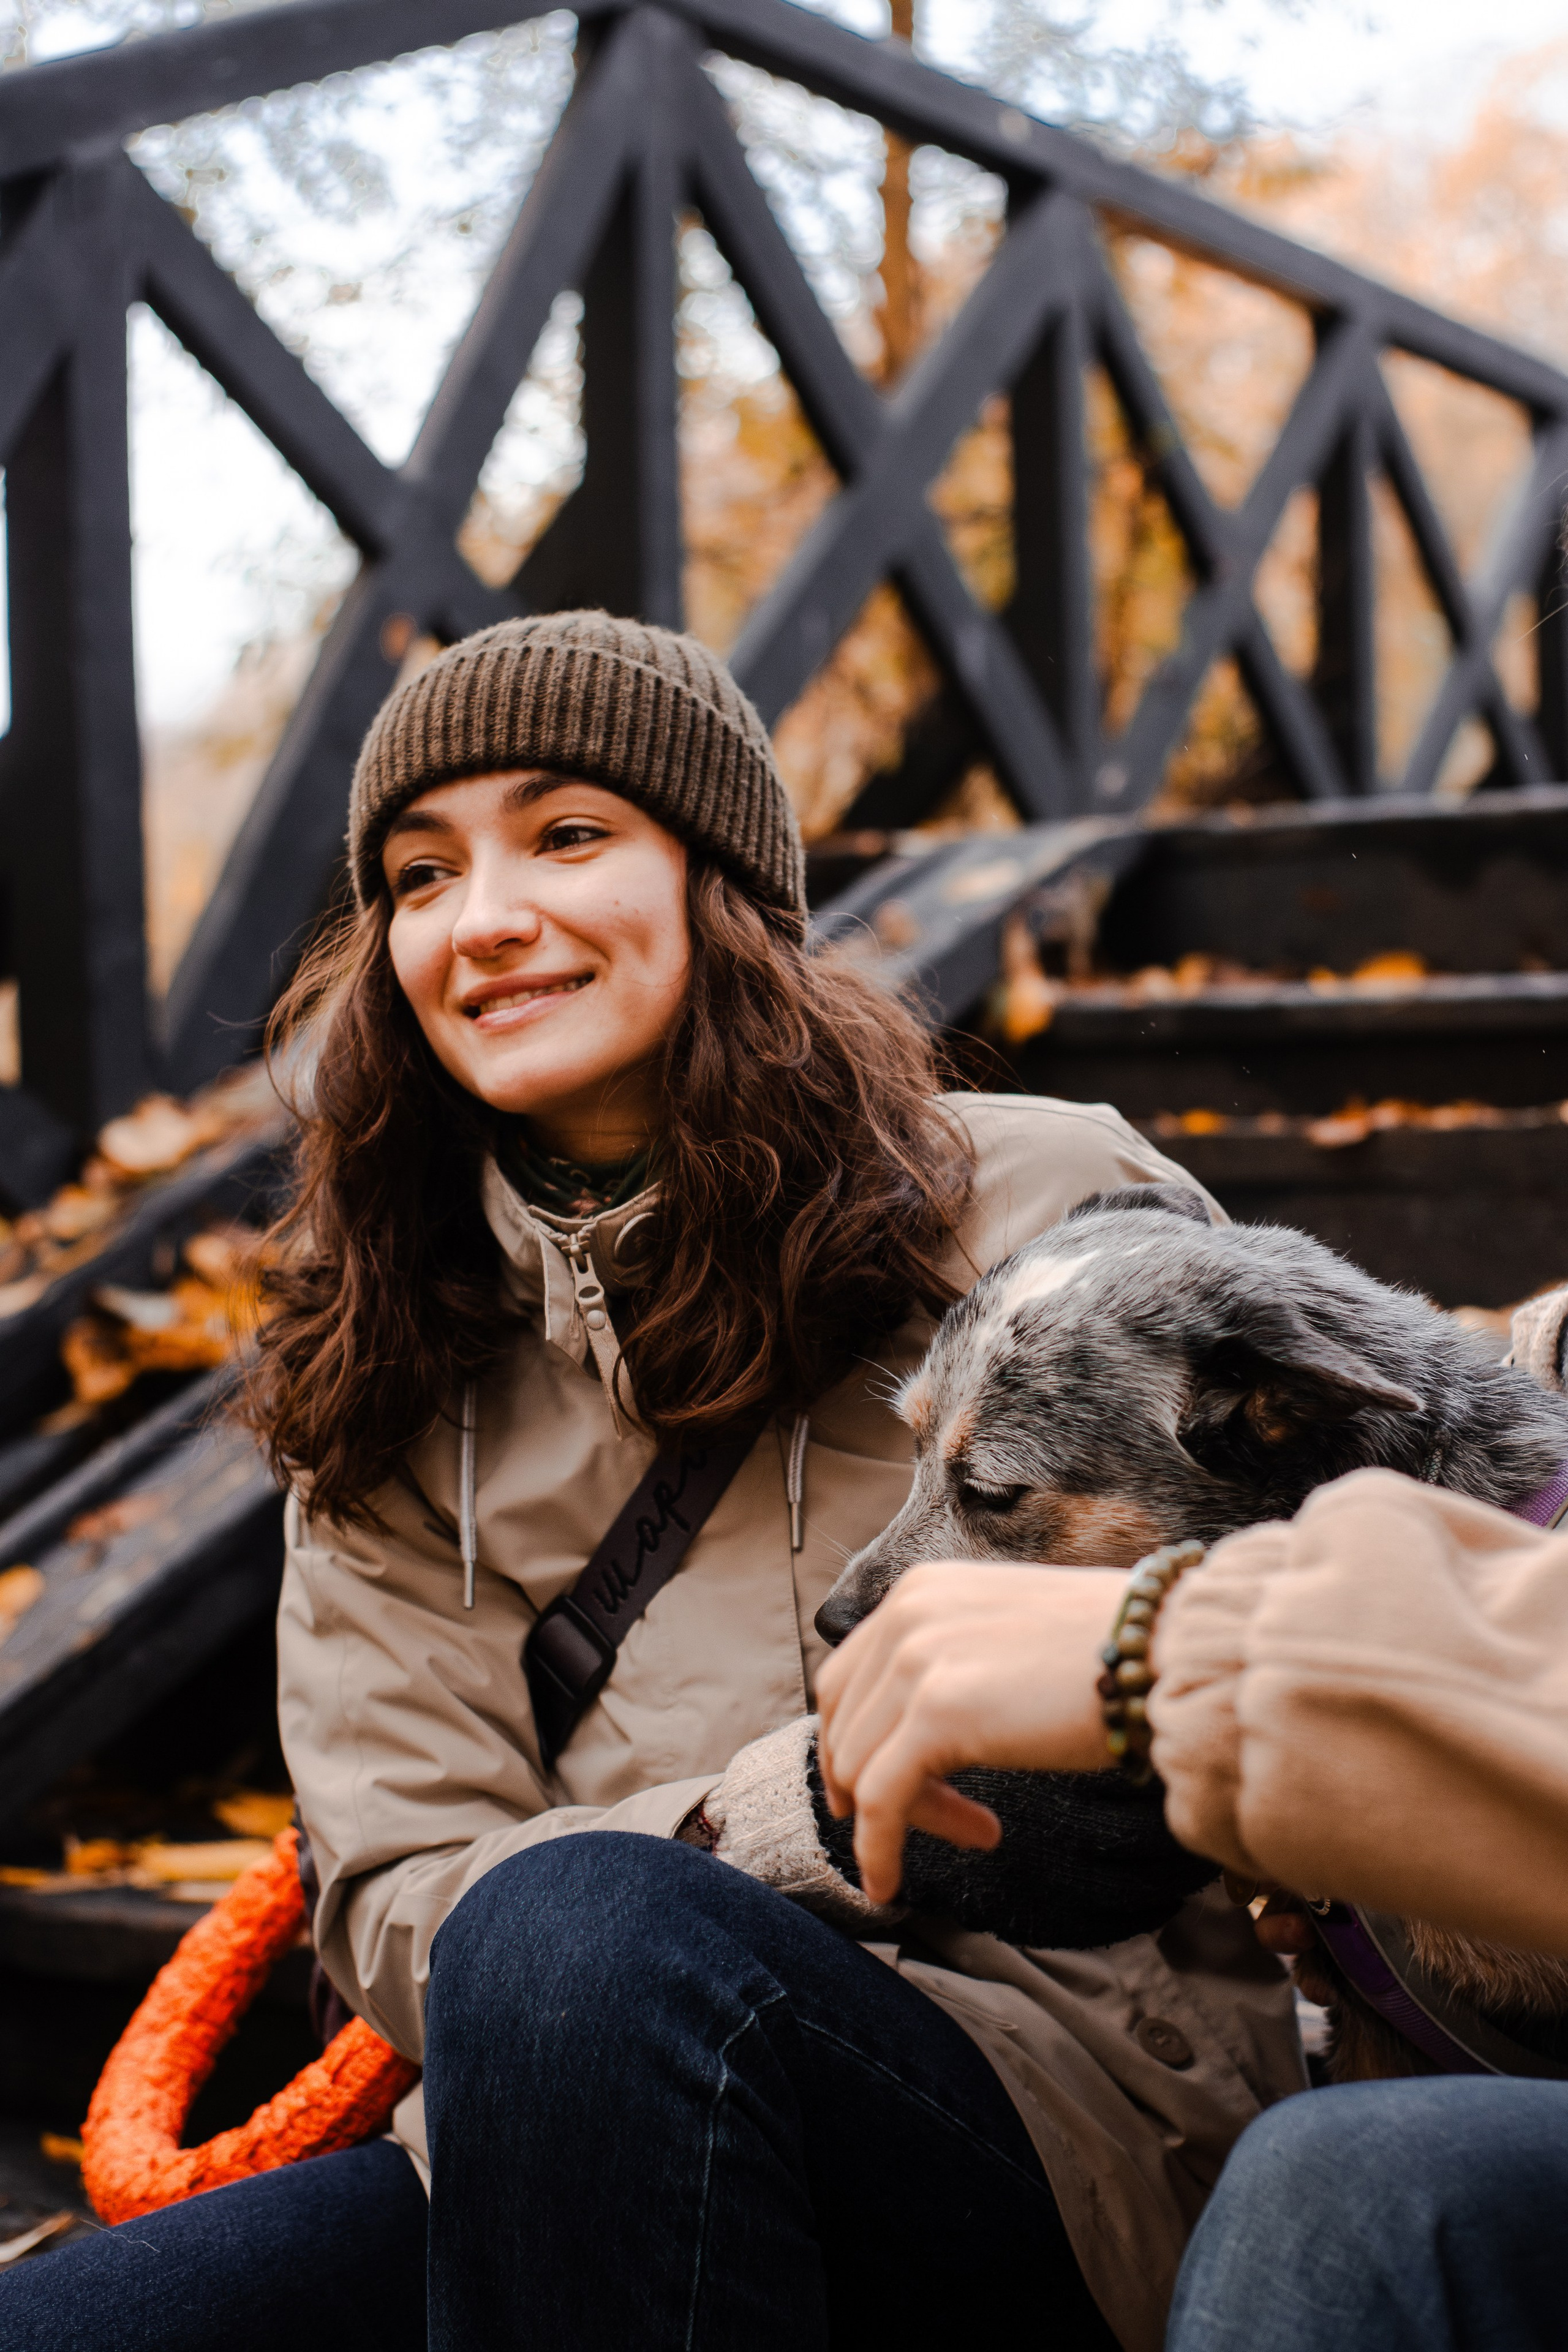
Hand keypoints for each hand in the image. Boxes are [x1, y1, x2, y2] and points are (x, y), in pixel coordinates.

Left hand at [815, 1562, 1125, 1905]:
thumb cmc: (1113, 1647)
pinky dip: (875, 1850)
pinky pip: (880, 1801)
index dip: (855, 1741)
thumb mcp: (1007, 1631)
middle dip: (873, 1783)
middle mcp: (907, 1614)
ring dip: (901, 1819)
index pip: (849, 1678)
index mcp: (920, 1590)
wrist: (1169, 1647)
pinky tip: (889, 1885)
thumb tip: (927, 1719)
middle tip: (936, 1819)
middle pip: (847, 1725)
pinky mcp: (938, 1715)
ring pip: (861, 1767)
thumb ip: (956, 1658)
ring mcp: (919, 1661)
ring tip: (973, 1833)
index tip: (876, 1787)